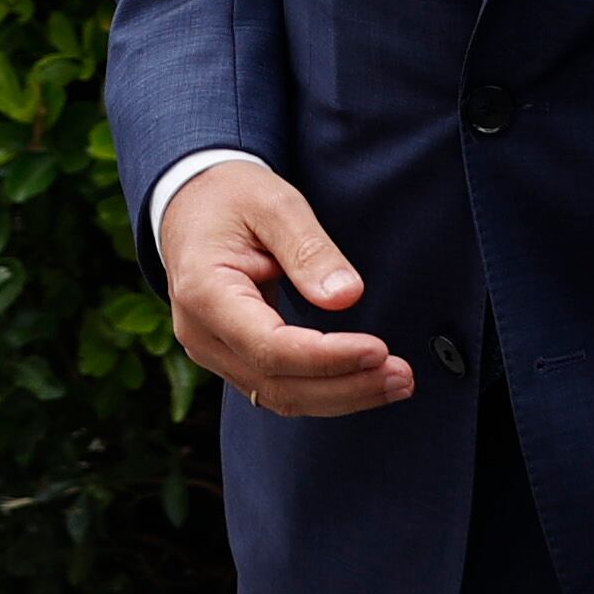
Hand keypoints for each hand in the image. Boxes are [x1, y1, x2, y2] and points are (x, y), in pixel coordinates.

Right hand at [164, 160, 414, 418]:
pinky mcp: (231, 356)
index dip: (327, 357)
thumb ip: (309, 250)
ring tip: (397, 384)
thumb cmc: (231, 197)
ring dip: (341, 397)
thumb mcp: (274, 204)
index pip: (269, 346)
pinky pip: (276, 388)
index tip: (379, 350)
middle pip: (276, 383)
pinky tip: (365, 383)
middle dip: (345, 387)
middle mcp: (201, 333)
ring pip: (278, 396)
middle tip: (403, 377)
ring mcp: (212, 350)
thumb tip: (347, 296)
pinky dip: (324, 391)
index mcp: (204, 292)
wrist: (191, 203)